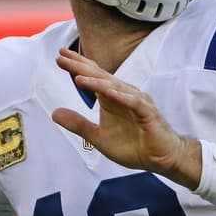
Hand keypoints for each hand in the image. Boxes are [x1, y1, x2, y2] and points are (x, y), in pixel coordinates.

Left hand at [51, 49, 201, 186]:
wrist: (161, 159)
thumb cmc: (134, 146)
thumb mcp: (99, 137)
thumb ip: (78, 124)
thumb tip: (53, 113)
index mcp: (111, 98)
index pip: (93, 77)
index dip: (77, 67)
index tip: (59, 57)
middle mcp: (124, 95)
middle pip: (100, 77)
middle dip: (81, 66)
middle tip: (62, 56)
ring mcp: (137, 102)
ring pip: (115, 87)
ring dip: (97, 82)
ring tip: (78, 76)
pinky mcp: (148, 113)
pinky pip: (134, 102)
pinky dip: (122, 97)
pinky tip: (109, 93)